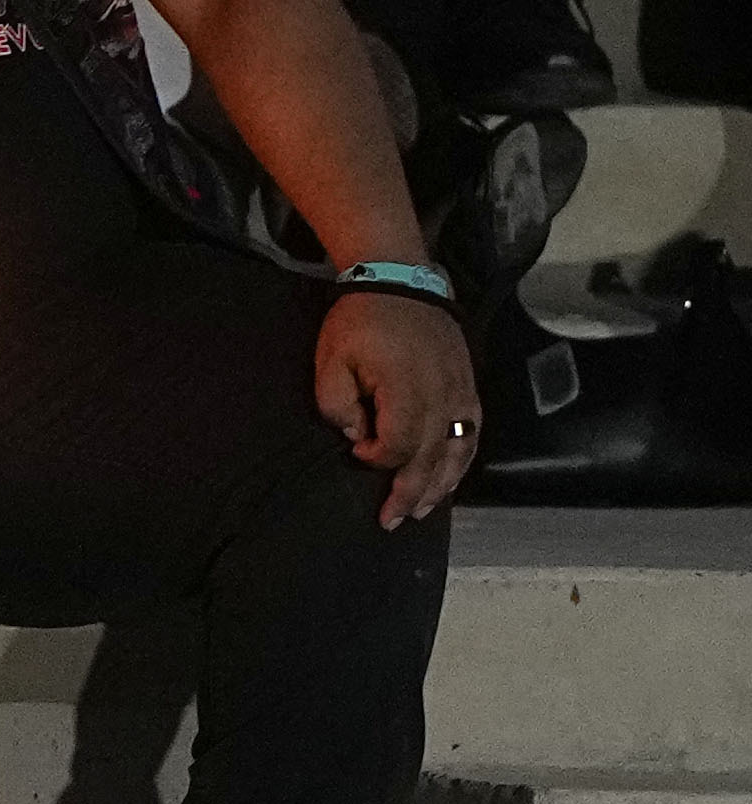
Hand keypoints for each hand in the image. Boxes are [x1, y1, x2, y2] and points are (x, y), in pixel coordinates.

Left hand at [315, 287, 479, 528]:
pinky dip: (460, 463)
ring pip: (457, 453)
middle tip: (391, 521)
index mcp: (407, 389)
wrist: (402, 283)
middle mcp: (443, 397)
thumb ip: (338, 404)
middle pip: (430, 458)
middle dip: (410, 492)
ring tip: (420, 511)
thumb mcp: (331, 358)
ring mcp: (462, 394)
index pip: (398, 444)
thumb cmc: (360, 322)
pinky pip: (472, 436)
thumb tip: (357, 437)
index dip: (378, 459)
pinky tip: (448, 480)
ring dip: (440, 486)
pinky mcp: (470, 389)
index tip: (358, 455)